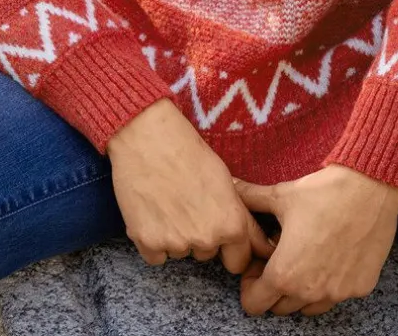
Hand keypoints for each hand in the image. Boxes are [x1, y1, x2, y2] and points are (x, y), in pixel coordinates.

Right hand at [106, 98, 277, 273]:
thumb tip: (250, 236)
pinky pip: (156, 256)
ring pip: (181, 252)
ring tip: (168, 201)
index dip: (233, 249)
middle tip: (189, 205)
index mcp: (231, 223)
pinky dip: (153, 240)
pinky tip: (152, 211)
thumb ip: (237, 213)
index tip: (225, 241)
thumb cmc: (188, 150)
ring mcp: (176, 244)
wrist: (147, 137)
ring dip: (176, 237)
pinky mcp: (147, 243)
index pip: (240, 260)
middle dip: (201, 236)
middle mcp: (206, 239)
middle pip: (207, 253)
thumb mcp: (225, 179)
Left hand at [233, 164, 397, 316]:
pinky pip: (336, 296)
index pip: (254, 304)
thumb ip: (250, 198)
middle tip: (280, 258)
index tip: (258, 265)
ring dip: (301, 290)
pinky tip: (330, 255)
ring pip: (308, 307)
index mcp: (284, 273)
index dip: (250, 285)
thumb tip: (231, 187)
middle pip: (280, 308)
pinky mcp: (360, 288)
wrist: (370, 188)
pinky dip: (329, 283)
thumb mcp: (281, 195)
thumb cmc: (323, 193)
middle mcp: (310, 291)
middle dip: (274, 288)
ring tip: (305, 257)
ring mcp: (337, 293)